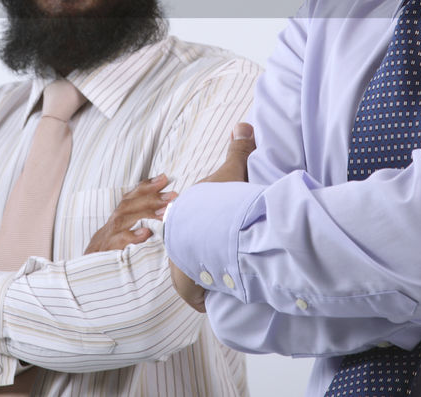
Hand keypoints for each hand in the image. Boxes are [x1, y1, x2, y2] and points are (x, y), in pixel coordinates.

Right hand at [85, 174, 176, 253]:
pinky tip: (146, 233)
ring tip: (164, 212)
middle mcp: (115, 222)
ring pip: (124, 219)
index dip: (147, 186)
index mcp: (121, 215)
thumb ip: (143, 216)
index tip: (163, 178)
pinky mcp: (108, 250)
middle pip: (130, 204)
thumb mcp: (127, 228)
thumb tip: (166, 206)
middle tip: (172, 196)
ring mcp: (110, 235)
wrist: (89, 264)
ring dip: (145, 214)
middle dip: (152, 198)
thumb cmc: (115, 244)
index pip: (132, 196)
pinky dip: (132, 236)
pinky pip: (119, 241)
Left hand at [168, 123, 256, 311]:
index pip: (195, 228)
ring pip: (193, 275)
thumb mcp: (233, 173)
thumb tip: (242, 124)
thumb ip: (239, 151)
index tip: (223, 238)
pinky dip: (205, 296)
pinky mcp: (186, 285)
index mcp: (186, 216)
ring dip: (207, 279)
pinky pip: (196, 294)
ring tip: (226, 280)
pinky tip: (219, 294)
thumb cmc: (222, 201)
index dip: (208, 233)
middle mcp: (179, 240)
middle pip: (192, 253)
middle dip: (205, 259)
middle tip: (227, 263)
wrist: (212, 228)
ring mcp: (180, 264)